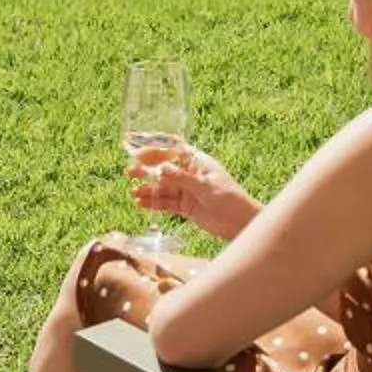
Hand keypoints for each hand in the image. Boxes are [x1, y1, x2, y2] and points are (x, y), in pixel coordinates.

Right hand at [128, 141, 258, 241]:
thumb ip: (182, 179)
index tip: (138, 151)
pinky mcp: (185, 206)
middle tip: (130, 172)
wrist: (240, 223)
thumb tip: (161, 168)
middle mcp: (189, 174)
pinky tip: (140, 203)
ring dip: (148, 189)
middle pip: (164, 168)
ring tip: (133, 192)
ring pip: (163, 187)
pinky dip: (153, 203)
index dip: (155, 148)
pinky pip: (166, 203)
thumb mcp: (206, 187)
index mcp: (197, 161)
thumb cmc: (230, 198)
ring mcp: (186, 190)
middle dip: (147, 170)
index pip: (173, 149)